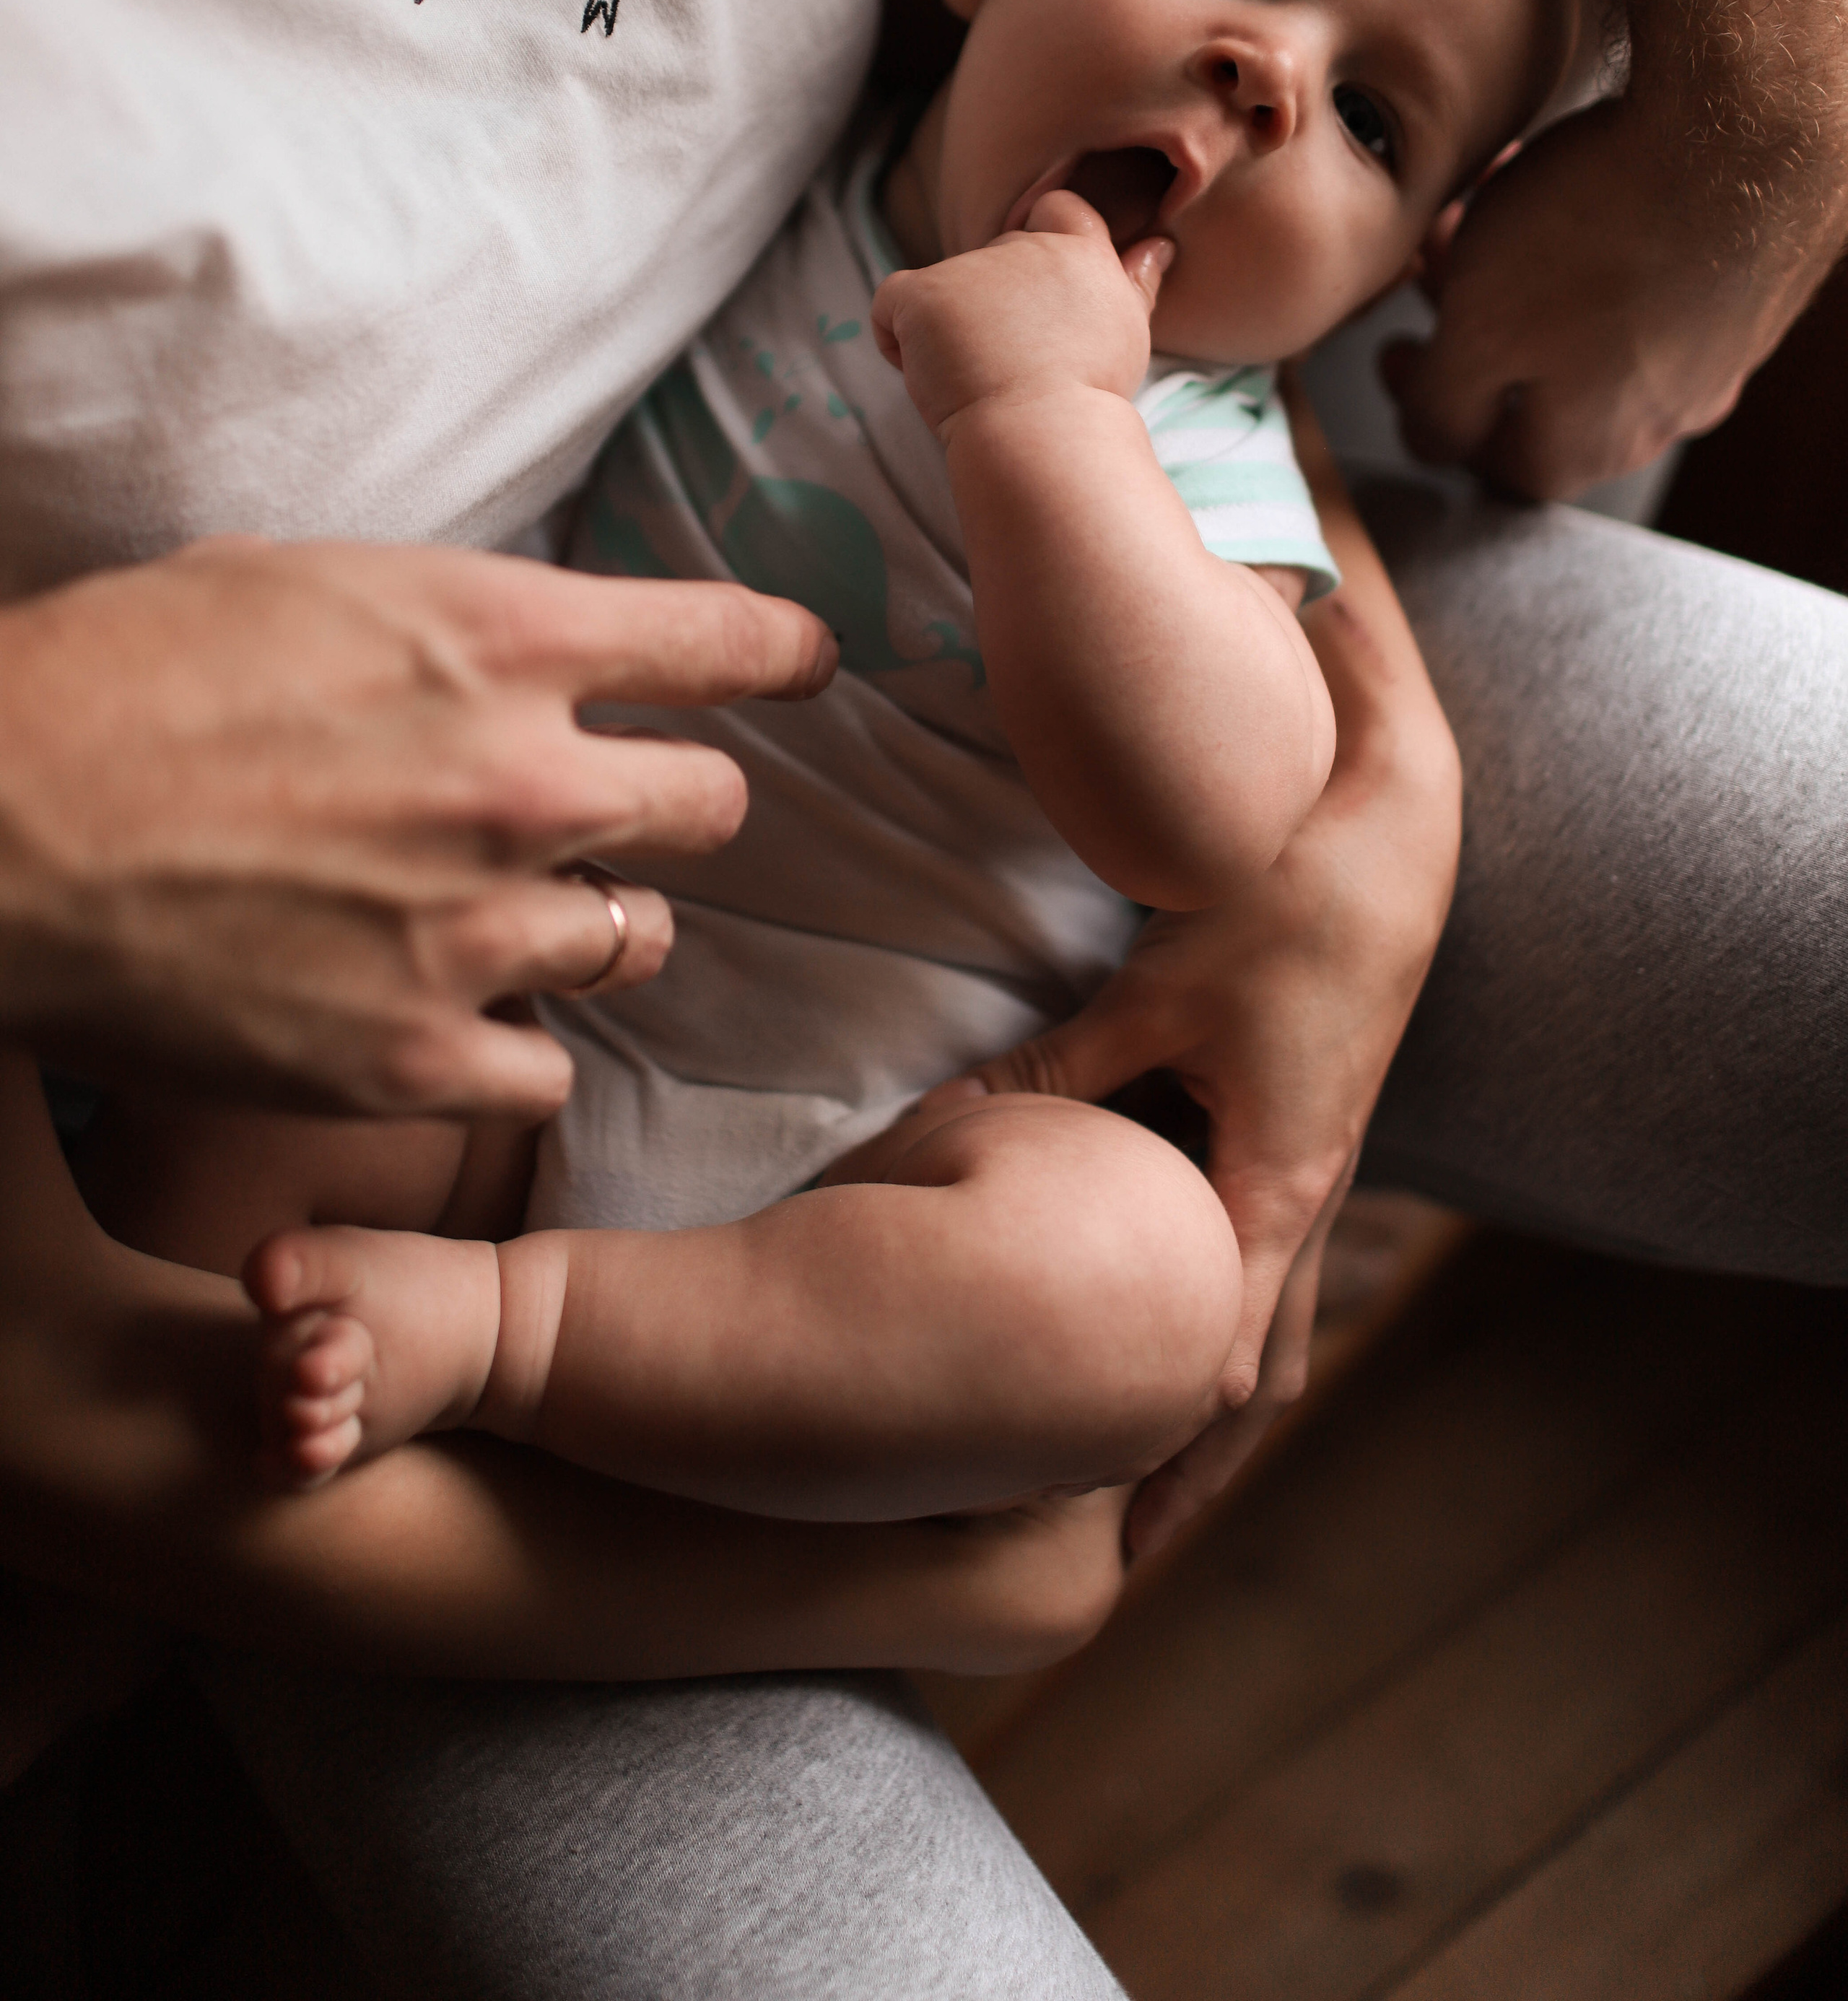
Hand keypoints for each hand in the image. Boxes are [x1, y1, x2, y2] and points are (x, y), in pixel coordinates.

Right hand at [0, 539, 834, 1118]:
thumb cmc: (118, 675)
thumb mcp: (305, 582)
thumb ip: (449, 623)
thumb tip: (520, 645)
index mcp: (501, 637)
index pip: (728, 642)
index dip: (785, 655)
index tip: (807, 666)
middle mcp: (522, 782)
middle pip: (719, 806)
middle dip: (678, 804)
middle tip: (617, 811)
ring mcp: (476, 930)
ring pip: (640, 940)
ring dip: (593, 925)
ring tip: (504, 917)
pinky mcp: (412, 1057)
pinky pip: (548, 1073)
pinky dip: (511, 1047)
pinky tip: (450, 1020)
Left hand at [871, 192, 1169, 438]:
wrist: (1046, 433)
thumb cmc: (1089, 396)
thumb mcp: (1126, 330)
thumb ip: (1136, 282)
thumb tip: (1158, 244)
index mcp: (1080, 251)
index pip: (1059, 209)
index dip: (1041, 243)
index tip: (1036, 302)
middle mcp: (1026, 246)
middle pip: (995, 259)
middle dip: (995, 306)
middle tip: (1016, 366)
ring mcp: (970, 267)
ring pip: (945, 291)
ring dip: (952, 331)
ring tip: (981, 380)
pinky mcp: (924, 292)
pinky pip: (890, 304)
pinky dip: (897, 339)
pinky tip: (928, 375)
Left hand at [966, 548, 1460, 1558]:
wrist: (1392, 842)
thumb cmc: (1278, 909)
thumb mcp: (1159, 994)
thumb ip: (1060, 1076)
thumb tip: (948, 1135)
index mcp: (1275, 1186)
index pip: (1214, 1364)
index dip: (1153, 1461)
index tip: (1090, 1541)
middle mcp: (1306, 1202)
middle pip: (1254, 1382)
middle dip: (1192, 1478)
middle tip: (1121, 1572)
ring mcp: (1316, 1174)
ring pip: (1272, 1331)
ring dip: (1217, 1413)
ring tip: (1154, 1492)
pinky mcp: (1305, 1136)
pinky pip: (1266, 1262)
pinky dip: (1226, 1322)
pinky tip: (1179, 1336)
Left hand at [1384, 2, 1847, 503]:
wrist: (1750, 126)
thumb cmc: (1605, 232)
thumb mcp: (1480, 332)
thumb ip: (1445, 405)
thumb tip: (1430, 441)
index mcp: (1593, 444)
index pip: (1499, 467)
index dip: (1433, 414)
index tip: (1400, 358)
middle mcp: (1666, 409)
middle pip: (1545, 391)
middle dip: (1477, 328)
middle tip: (1439, 266)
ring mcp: (1715, 342)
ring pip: (1593, 326)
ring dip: (1526, 274)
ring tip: (1489, 206)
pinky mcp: (1743, 272)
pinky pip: (1646, 274)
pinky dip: (1588, 237)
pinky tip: (1563, 181)